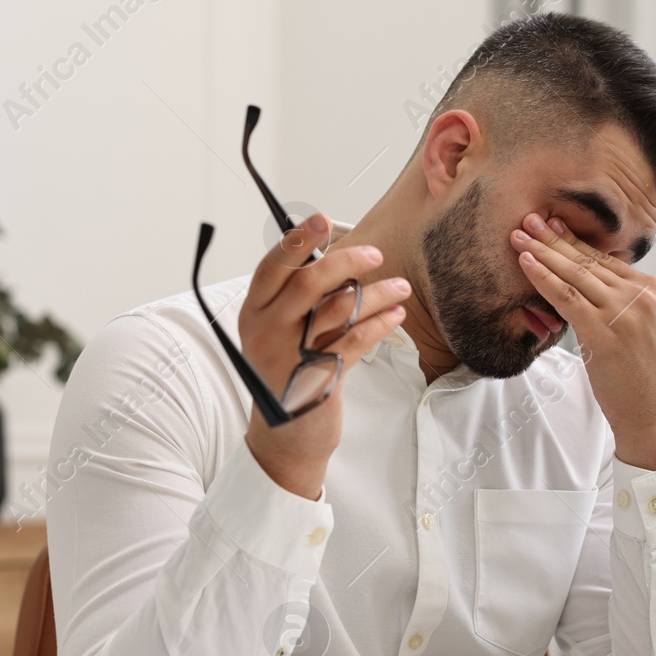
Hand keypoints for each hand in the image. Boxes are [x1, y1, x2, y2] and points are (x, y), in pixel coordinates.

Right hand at [241, 212, 410, 498]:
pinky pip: (355, 341)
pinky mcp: (318, 379)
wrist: (286, 436)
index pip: (272, 266)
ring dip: (377, 294)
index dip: (298, 240)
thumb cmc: (289, 374)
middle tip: (376, 253)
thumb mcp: (281, 333)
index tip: (322, 219)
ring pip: (338, 310)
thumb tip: (336, 258)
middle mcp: (267, 331)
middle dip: (346, 261)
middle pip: (307, 283)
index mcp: (254, 312)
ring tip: (401, 288)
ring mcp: (291, 356)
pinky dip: (380, 324)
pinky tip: (396, 316)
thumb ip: (298, 299)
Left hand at [511, 213, 655, 470]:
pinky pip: (566, 297)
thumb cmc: (639, 379)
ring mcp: (625, 312)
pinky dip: (542, 278)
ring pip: (575, 274)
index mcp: (652, 290)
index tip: (551, 224)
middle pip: (589, 261)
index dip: (574, 241)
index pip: (606, 260)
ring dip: (543, 252)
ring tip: (519, 235)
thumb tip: (583, 282)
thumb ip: (617, 303)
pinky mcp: (605, 331)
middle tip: (529, 218)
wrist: (652, 416)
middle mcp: (642, 295)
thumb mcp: (637, 331)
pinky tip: (525, 263)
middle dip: (554, 238)